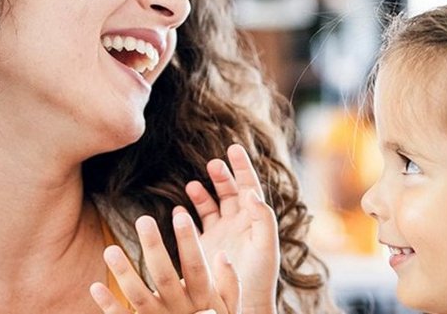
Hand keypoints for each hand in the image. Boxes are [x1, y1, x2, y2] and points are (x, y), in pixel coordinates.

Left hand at [90, 212, 240, 313]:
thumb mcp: (229, 310)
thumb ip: (230, 284)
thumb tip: (222, 254)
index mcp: (203, 300)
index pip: (197, 267)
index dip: (189, 242)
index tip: (180, 215)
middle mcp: (181, 310)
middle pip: (165, 276)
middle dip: (154, 247)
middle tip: (143, 219)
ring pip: (140, 297)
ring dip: (124, 274)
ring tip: (110, 250)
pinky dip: (109, 305)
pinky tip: (95, 287)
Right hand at [182, 144, 279, 313]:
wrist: (243, 303)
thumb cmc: (260, 278)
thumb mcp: (266, 247)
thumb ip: (263, 219)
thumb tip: (251, 192)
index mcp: (255, 220)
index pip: (250, 187)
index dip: (243, 167)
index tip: (233, 148)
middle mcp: (238, 224)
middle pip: (230, 192)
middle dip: (222, 176)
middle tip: (213, 164)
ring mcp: (221, 233)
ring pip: (211, 205)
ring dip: (203, 192)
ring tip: (193, 186)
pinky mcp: (204, 245)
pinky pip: (195, 223)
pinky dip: (187, 212)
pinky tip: (180, 208)